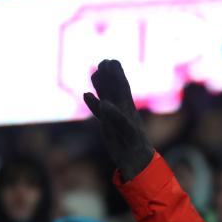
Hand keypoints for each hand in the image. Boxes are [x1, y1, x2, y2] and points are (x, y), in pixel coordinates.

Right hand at [83, 60, 153, 180]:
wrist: (135, 160)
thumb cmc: (134, 145)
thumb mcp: (126, 130)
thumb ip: (115, 116)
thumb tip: (104, 103)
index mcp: (127, 106)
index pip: (121, 84)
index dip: (116, 73)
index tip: (110, 62)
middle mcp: (120, 108)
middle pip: (113, 87)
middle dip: (108, 74)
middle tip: (103, 62)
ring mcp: (113, 116)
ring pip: (106, 96)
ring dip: (101, 85)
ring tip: (95, 73)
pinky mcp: (107, 125)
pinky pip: (98, 110)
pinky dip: (92, 102)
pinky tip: (86, 95)